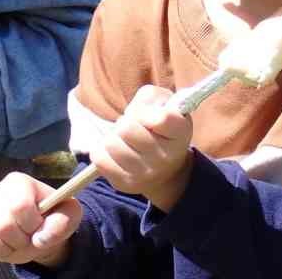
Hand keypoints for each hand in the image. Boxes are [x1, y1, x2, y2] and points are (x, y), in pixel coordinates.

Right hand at [0, 172, 80, 269]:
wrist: (36, 231)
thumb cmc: (53, 218)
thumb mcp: (69, 216)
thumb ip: (63, 222)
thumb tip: (41, 238)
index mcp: (18, 182)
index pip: (19, 206)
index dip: (32, 224)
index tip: (38, 226)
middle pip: (2, 224)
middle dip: (19, 240)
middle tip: (27, 238)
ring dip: (3, 250)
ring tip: (13, 245)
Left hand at [91, 84, 193, 211]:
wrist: (166, 166)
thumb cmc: (161, 126)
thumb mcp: (163, 102)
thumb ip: (149, 98)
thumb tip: (132, 112)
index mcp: (181, 132)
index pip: (161, 118)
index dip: (145, 111)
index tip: (147, 114)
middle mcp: (166, 156)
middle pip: (127, 129)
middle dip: (125, 122)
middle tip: (131, 126)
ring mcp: (146, 173)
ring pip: (111, 144)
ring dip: (113, 136)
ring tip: (123, 139)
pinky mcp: (126, 183)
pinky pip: (100, 160)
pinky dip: (102, 151)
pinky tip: (114, 151)